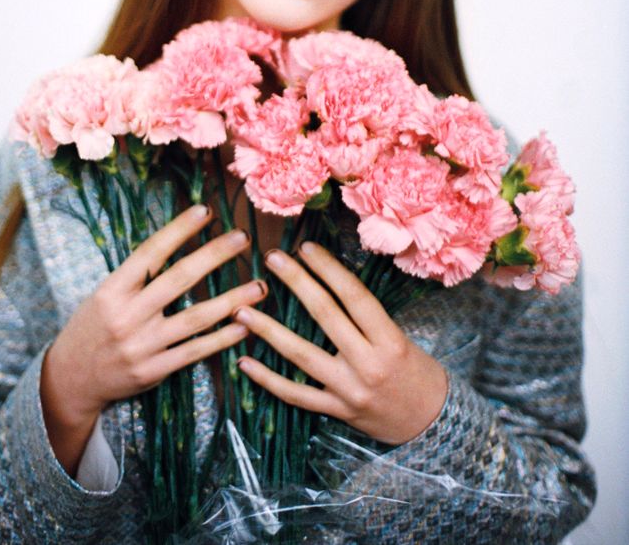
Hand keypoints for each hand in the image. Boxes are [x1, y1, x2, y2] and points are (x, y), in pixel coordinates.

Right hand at [41, 204, 264, 472]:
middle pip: (178, 279)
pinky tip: (245, 325)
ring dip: (231, 300)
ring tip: (259, 286)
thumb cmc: (93, 327)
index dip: (179, 229)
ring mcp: (142, 345)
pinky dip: (222, 338)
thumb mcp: (104, 295)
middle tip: (242, 238)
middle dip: (213, 255)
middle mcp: (127, 316)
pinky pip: (195, 351)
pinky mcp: (154, 371)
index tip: (205, 211)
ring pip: (195, 318)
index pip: (150, 252)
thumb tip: (177, 241)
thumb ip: (137, 275)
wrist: (70, 380)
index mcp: (112, 290)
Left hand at [233, 242, 446, 445]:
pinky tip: (244, 362)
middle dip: (297, 282)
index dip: (329, 269)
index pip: (354, 296)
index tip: (306, 247)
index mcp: (389, 340)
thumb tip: (328, 282)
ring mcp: (349, 390)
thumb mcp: (402, 338)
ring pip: (302, 356)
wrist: (432, 425)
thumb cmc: (418, 372)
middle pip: (326, 315)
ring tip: (241, 310)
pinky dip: (268, 379)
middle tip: (272, 259)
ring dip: (268, 331)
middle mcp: (368, 364)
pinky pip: (296, 395)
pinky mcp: (336, 412)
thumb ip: (367, 318)